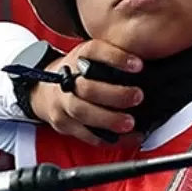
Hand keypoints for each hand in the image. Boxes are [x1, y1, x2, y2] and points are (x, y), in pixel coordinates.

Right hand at [30, 39, 146, 146]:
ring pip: (83, 113)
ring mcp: (63, 103)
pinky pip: (87, 135)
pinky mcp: (65, 124)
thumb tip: (147, 62)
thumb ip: (113, 57)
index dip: (116, 58)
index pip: (94, 51)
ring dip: (109, 120)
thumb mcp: (91, 55)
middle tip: (138, 97)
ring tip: (130, 123)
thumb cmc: (77, 72)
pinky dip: (110, 138)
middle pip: (87, 88)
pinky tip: (129, 137)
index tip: (138, 65)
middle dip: (114, 95)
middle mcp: (68, 79)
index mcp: (78, 57)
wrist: (44, 90)